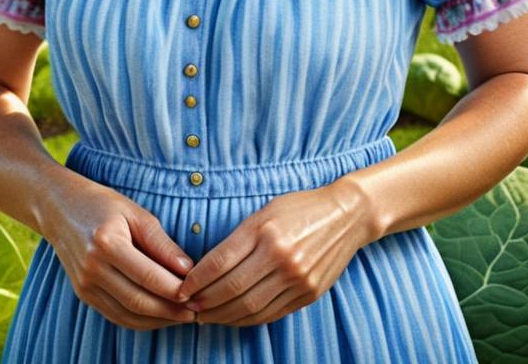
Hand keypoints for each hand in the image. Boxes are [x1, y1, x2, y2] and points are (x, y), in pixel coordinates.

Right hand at [41, 170, 198, 329]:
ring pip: (128, 314)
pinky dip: (140, 320)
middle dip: (171, 310)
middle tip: (196, 311)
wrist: (60, 208)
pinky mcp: (83, 294)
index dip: (176, 289)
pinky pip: (116, 315)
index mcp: (107, 242)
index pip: (148, 276)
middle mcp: (92, 268)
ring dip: (158, 320)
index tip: (199, 293)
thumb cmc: (103, 204)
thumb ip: (161, 242)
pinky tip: (159, 316)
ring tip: (183, 317)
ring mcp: (84, 285)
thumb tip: (188, 269)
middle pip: (138, 301)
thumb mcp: (135, 212)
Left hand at [174, 181, 372, 326]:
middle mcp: (281, 255)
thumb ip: (240, 237)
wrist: (346, 216)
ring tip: (206, 316)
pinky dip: (248, 319)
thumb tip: (209, 268)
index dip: (197, 280)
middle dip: (205, 302)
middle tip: (188, 308)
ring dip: (223, 316)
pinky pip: (271, 313)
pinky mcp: (309, 293)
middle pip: (232, 289)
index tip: (181, 289)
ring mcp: (297, 277)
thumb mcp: (266, 211)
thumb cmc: (300, 208)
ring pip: (250, 307)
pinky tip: (234, 317)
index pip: (221, 262)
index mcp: (265, 230)